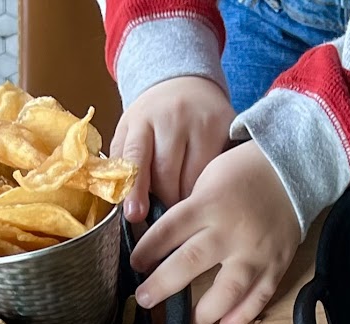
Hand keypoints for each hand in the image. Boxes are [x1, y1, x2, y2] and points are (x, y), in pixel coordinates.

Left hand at [109, 76, 235, 222]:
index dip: (136, 188)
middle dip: (165, 201)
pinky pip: (219, 170)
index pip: (136, 157)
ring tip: (186, 200)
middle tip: (166, 213)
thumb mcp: (129, 132)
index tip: (136, 215)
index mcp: (142, 120)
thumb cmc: (152, 118)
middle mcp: (173, 117)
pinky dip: (212, 183)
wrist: (184, 82)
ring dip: (189, 197)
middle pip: (168, 176)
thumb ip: (122, 163)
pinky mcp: (227, 127)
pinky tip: (208, 185)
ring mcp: (203, 122)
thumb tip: (123, 205)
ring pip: (196, 178)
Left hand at [132, 142, 301, 323]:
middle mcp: (230, 231)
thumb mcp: (208, 178)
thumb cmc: (244, 172)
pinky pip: (260, 296)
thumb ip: (189, 209)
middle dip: (163, 285)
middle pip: (190, 262)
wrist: (295, 170)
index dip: (148, 250)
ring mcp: (255, 252)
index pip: (170, 230)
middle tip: (144, 300)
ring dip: (203, 314)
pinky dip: (244, 315)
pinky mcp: (276, 265)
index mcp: (209, 204)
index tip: (135, 264)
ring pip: (227, 290)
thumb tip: (162, 239)